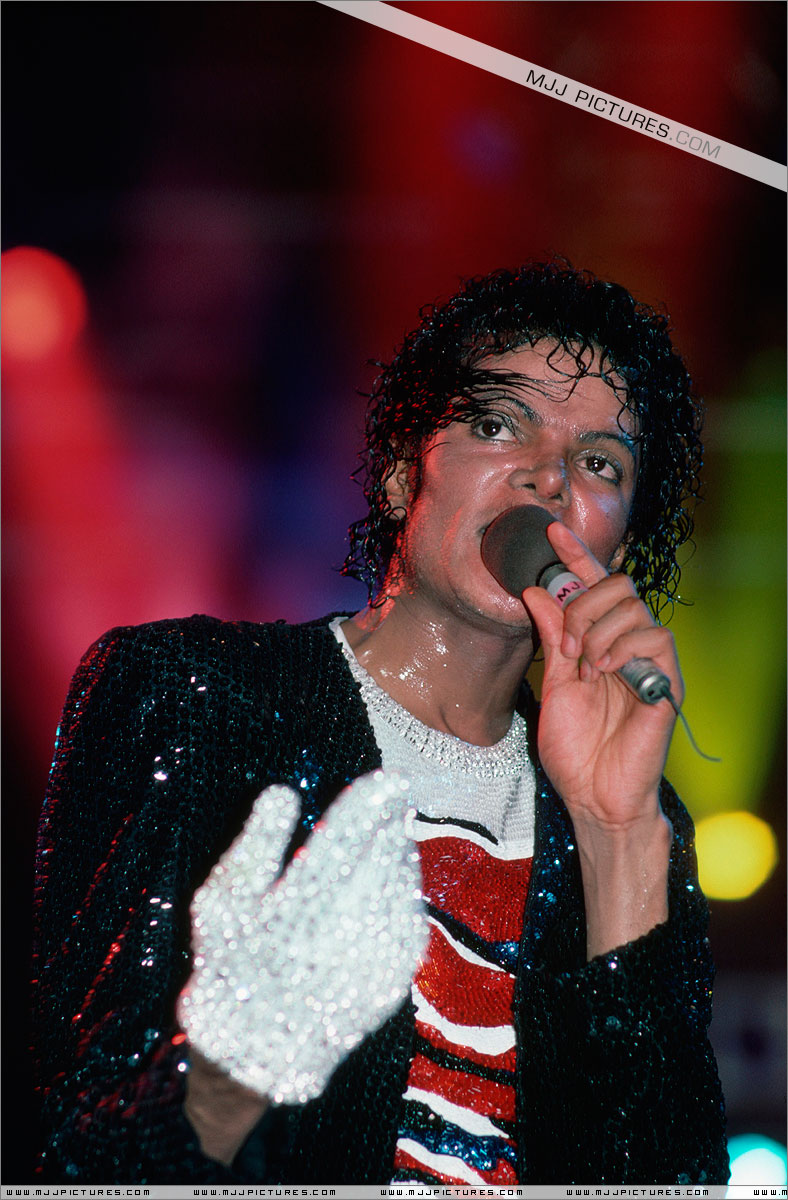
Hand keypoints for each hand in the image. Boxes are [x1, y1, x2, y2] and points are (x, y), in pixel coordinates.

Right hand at [177, 770, 426, 1104]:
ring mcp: (374, 958)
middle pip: (383, 856)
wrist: (256, 1053)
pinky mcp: (395, 977)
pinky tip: (388, 877)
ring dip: (398, 851)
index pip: (345, 839)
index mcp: (296, 907)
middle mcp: (341, 932)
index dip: (371, 803)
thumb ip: (256, 844)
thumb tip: (284, 792)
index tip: (392, 778)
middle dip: (388, 822)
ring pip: (402, 884)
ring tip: (386, 834)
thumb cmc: (229, 965)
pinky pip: (410, 915)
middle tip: (389, 798)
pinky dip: (403, 888)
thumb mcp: (222, 901)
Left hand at [521, 520, 680, 833]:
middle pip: (617, 585)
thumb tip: (537, 589)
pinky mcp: (667, 682)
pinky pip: (656, 637)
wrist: (592, 796)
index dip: (576, 555)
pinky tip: (604, 670)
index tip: (551, 530)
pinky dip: (623, 645)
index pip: (592, 587)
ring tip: (584, 667)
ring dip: (597, 630)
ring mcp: (649, 663)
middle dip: (582, 603)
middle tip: (565, 645)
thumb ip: (551, 636)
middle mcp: (626, 646)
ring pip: (634, 607)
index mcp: (598, 642)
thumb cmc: (575, 749)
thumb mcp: (553, 682)